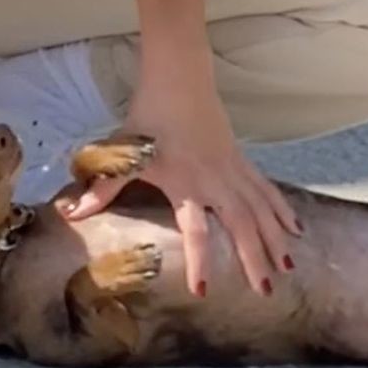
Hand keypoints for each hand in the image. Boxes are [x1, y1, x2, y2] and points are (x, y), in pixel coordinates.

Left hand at [57, 76, 301, 298]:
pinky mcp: (241, 160)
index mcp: (185, 182)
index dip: (199, 260)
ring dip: (275, 238)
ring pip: (260, 209)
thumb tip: (72, 212)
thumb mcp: (123, 151)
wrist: (179, 77)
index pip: (194, 229)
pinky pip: (266, 189)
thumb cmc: (149, 115)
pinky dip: (281, 208)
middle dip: (254, 257)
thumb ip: (103, 186)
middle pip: (240, 224)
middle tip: (264, 290)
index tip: (202, 291)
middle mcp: (215, 180)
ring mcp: (233, 169)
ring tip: (288, 267)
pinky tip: (296, 227)